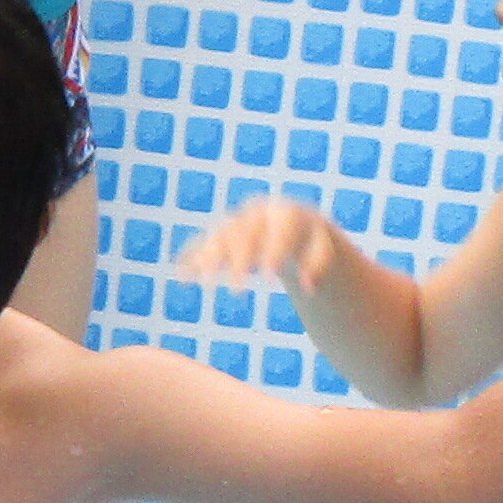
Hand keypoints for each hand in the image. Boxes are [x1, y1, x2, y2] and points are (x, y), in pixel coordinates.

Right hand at [182, 199, 357, 305]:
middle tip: (238, 290)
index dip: (273, 252)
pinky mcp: (221, 233)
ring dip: (210, 260)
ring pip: (219, 239)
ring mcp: (235, 222)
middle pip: (243, 236)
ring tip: (201, 282)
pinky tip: (180, 274)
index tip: (270, 277)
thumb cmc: (310, 238)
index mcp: (282, 213)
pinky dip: (191, 258)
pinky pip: (202, 243)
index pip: (276, 232)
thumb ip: (318, 264)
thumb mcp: (322, 247)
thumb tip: (309, 288)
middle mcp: (255, 215)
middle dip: (238, 261)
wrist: (291, 219)